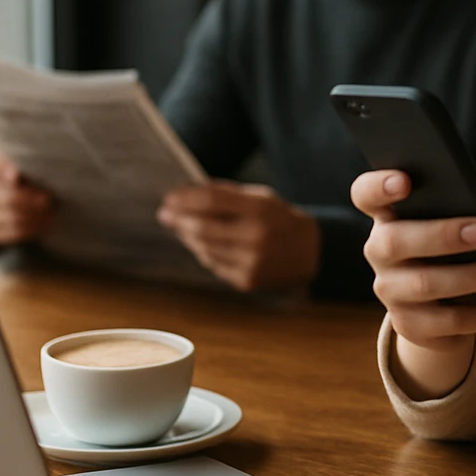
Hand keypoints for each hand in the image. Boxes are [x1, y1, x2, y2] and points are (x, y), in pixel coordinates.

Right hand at [0, 146, 54, 244]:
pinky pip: (4, 234)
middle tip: (46, 199)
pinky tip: (44, 223)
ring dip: (27, 216)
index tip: (17, 175)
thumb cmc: (37, 171)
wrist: (43, 192)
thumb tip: (24, 170)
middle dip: (20, 198)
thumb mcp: (33, 161)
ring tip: (50, 212)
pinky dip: (27, 229)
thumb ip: (27, 161)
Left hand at [157, 181, 318, 292]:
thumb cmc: (278, 219)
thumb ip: (225, 194)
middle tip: (165, 215)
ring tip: (184, 228)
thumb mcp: (260, 197)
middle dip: (179, 220)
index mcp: (262, 210)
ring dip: (189, 237)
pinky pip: (213, 265)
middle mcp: (257, 237)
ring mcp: (252, 262)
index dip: (186, 199)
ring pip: (204, 249)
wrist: (309, 252)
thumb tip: (183, 195)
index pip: (212, 202)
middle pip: (203, 228)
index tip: (169, 198)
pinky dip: (205, 253)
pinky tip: (206, 245)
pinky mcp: (247, 281)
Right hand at [351, 168, 475, 399]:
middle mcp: (379, 252)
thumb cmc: (453, 245)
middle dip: (442, 235)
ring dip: (475, 276)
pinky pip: (448, 322)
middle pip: (396, 241)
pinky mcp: (409, 325)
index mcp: (387, 216)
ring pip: (425, 284)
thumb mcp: (452, 222)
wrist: (442, 302)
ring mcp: (391, 291)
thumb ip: (456, 210)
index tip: (405, 180)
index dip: (379, 187)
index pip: (366, 195)